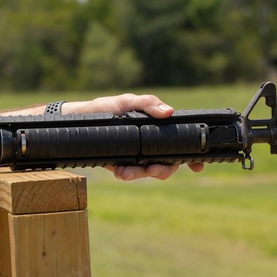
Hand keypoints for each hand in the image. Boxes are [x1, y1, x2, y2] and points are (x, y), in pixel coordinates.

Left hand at [63, 93, 204, 180]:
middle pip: (168, 163)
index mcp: (157, 129)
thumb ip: (147, 104)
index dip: (191, 156)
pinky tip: (118, 172)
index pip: (179, 143)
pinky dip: (126, 175)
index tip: (197, 166)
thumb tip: (168, 111)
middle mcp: (150, 145)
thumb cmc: (106, 108)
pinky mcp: (122, 165)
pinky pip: (130, 174)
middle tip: (153, 170)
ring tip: (125, 173)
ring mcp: (137, 156)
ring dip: (140, 174)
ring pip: (149, 171)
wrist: (79, 120)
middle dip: (163, 170)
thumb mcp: (126, 101)